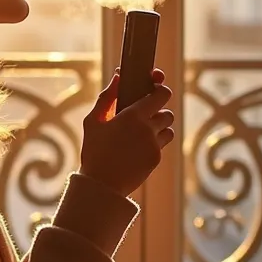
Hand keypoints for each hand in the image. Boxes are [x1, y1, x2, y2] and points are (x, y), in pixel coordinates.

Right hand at [78, 68, 174, 195]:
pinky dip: (153, 143)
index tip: (154, 89)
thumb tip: (119, 76)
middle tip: (146, 114)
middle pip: (168, 112)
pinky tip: (137, 148)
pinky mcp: (156, 159)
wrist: (101, 185)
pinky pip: (161, 145)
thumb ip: (107, 97)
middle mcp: (149, 129)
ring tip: (142, 132)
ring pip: (168, 129)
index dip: (160, 90)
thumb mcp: (93, 121)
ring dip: (159, 128)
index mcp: (134, 115)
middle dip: (159, 111)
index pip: (162, 94)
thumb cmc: (94, 150)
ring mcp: (155, 146)